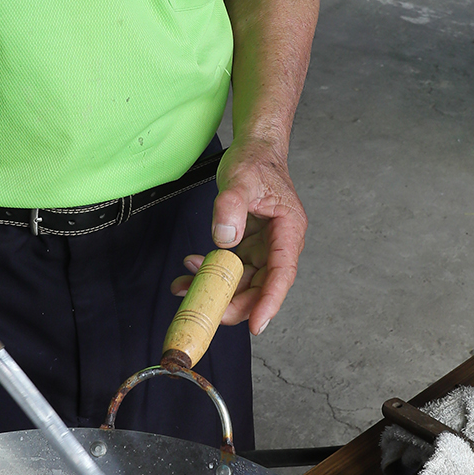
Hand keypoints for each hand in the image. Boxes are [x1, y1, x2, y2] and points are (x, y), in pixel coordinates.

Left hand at [170, 138, 306, 334]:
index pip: (281, 274)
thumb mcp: (240, 177)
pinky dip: (210, 273)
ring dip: (216, 290)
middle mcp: (279, 244)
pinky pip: (230, 269)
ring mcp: (263, 247)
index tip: (256, 325)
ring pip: (243, 282)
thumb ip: (231, 205)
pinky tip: (190, 269)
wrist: (254, 149)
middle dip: (233, 303)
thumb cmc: (256, 161)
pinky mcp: (248, 246)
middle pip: (261, 286)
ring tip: (184, 288)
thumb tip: (225, 238)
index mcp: (288, 230)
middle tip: (204, 309)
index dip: (269, 302)